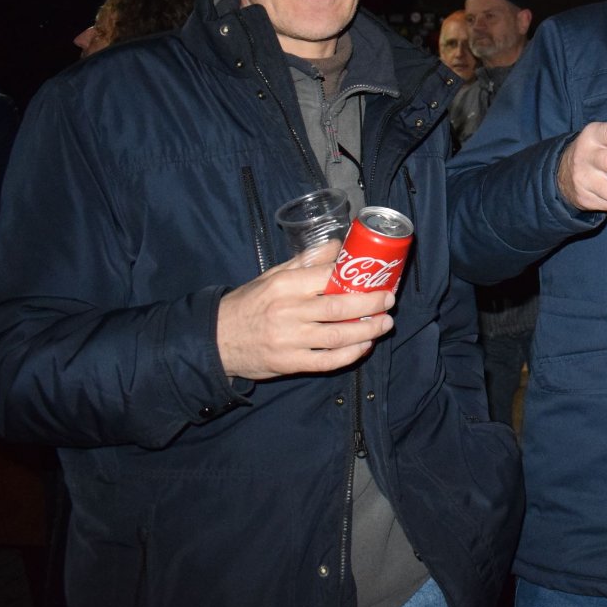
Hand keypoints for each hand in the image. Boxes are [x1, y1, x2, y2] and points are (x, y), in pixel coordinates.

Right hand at [216, 254, 395, 381]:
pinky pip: (327, 361)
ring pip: (337, 336)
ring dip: (367, 331)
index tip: (377, 276)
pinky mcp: (289, 363)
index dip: (356, 277)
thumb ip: (306, 261)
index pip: (327, 277)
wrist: (216, 339)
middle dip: (370, 304)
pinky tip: (364, 346)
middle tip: (389, 300)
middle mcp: (287, 312)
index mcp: (284, 285)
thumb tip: (339, 244)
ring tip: (385, 323)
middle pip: (338, 308)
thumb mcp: (272, 275)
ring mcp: (289, 340)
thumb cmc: (249, 303)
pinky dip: (350, 355)